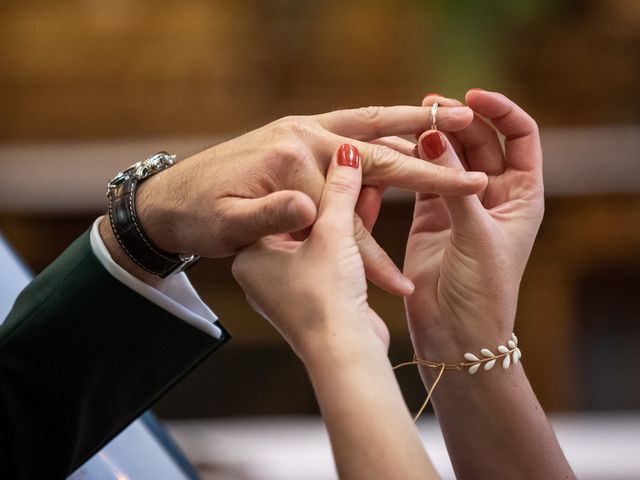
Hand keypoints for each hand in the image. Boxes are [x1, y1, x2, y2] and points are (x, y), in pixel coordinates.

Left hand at [132, 106, 485, 293]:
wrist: (169, 202)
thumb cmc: (196, 216)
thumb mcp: (224, 226)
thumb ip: (265, 218)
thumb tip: (306, 208)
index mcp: (291, 155)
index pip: (361, 187)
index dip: (395, 221)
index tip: (436, 234)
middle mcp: (302, 137)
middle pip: (377, 145)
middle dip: (427, 152)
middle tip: (472, 141)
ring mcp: (301, 138)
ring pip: (367, 138)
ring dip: (406, 139)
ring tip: (449, 132)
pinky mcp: (299, 147)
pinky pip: (348, 147)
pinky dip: (377, 154)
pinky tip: (401, 151)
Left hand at [231, 144, 388, 357]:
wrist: (341, 361)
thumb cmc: (323, 304)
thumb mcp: (329, 240)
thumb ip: (336, 195)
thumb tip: (344, 157)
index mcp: (254, 251)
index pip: (284, 200)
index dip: (317, 175)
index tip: (340, 153)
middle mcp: (264, 264)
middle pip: (303, 212)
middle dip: (338, 190)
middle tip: (361, 159)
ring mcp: (287, 280)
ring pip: (320, 229)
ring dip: (349, 206)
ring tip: (373, 177)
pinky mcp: (313, 290)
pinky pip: (330, 248)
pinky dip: (350, 228)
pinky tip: (372, 200)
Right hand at [403, 90, 543, 358]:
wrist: (454, 334)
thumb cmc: (481, 290)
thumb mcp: (475, 233)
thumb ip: (453, 185)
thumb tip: (431, 136)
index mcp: (522, 195)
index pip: (520, 136)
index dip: (500, 110)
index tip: (472, 96)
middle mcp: (492, 195)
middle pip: (479, 141)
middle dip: (457, 120)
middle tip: (429, 105)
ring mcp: (460, 204)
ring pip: (448, 156)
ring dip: (433, 137)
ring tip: (410, 119)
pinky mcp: (429, 216)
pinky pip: (423, 179)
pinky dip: (413, 162)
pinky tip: (398, 147)